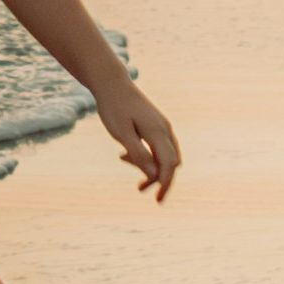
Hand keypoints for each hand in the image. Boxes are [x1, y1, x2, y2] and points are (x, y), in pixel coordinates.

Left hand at [97, 82, 179, 200]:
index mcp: (157, 132)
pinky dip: (146, 156)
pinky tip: (125, 155)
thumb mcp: (122, 133)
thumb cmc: (114, 107)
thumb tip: (154, 175)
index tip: (157, 200)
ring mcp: (161, 127)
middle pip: (170, 162)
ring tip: (125, 163)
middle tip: (139, 189)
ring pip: (164, 155)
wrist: (112, 83)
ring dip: (151, 167)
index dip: (165, 184)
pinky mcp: (154, 125)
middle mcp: (164, 130)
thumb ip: (138, 154)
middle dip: (159, 178)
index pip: (168, 165)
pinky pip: (157, 147)